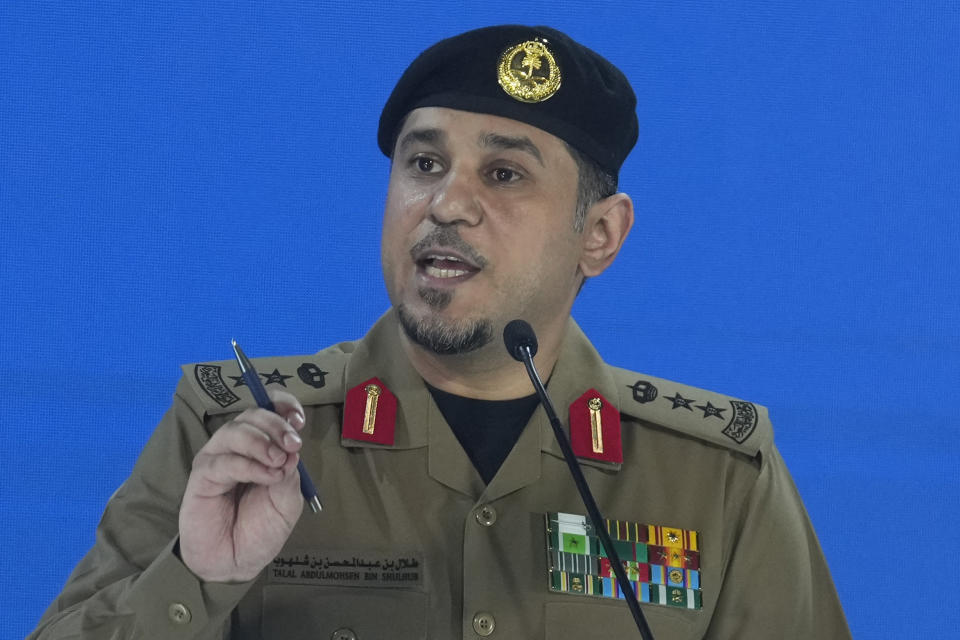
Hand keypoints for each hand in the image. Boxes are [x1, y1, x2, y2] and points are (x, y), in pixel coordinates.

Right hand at [178, 389, 306, 581]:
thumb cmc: (260, 530)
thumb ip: (290, 475)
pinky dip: (248, 465)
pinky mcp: (202, 477)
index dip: (283, 406)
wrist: (235, 562)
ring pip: (235, 431)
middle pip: (253, 415)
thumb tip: (291, 450)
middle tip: (292, 444)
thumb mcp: (287, 502)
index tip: (298, 420)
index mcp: (261, 445)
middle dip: (276, 425)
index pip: (268, 409)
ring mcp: (218, 459)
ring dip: (261, 442)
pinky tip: (265, 477)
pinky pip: (223, 460)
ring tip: (277, 463)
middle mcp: (238, 447)